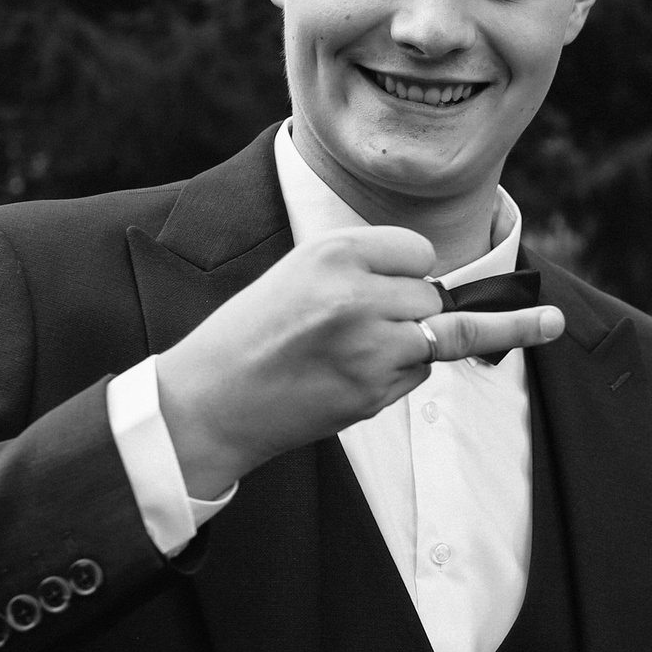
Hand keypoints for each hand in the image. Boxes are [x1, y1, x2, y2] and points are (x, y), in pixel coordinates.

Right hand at [154, 225, 565, 497]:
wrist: (211, 400)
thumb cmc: (255, 332)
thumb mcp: (301, 271)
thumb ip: (365, 267)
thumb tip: (439, 286)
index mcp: (334, 252)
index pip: (420, 251)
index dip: (408, 270)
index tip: (392, 281)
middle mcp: (357, 294)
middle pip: (433, 296)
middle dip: (413, 310)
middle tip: (367, 325)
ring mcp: (370, 347)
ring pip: (438, 337)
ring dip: (414, 345)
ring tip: (363, 351)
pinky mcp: (374, 392)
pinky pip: (418, 377)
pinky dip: (398, 377)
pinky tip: (350, 378)